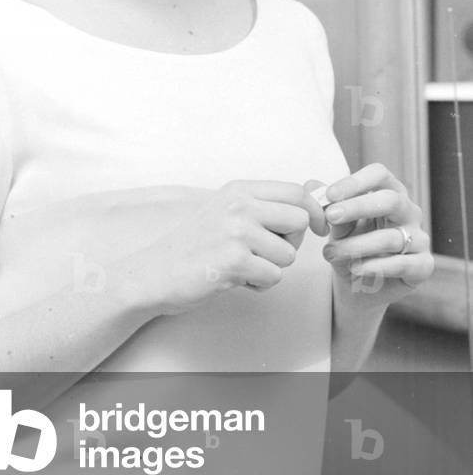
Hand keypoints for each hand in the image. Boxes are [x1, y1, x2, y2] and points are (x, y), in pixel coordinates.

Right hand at [116, 179, 325, 315]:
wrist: (156, 272)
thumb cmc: (196, 245)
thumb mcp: (228, 212)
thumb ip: (267, 204)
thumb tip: (317, 189)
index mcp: (239, 189)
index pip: (296, 192)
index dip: (314, 212)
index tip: (316, 229)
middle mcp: (238, 204)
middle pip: (300, 220)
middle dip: (290, 243)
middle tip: (264, 253)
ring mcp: (236, 231)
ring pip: (287, 254)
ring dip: (270, 268)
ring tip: (241, 267)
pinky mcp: (233, 260)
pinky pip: (273, 277)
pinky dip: (258, 285)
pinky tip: (234, 279)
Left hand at [304, 163, 434, 305]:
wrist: (359, 285)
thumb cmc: (349, 246)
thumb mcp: (336, 225)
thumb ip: (326, 206)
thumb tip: (310, 187)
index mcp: (389, 192)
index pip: (379, 175)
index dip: (354, 182)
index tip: (329, 195)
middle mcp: (409, 212)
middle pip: (391, 200)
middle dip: (358, 206)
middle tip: (330, 217)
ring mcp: (419, 238)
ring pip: (391, 237)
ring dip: (355, 246)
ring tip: (330, 254)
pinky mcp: (423, 265)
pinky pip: (402, 264)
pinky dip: (375, 267)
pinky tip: (355, 269)